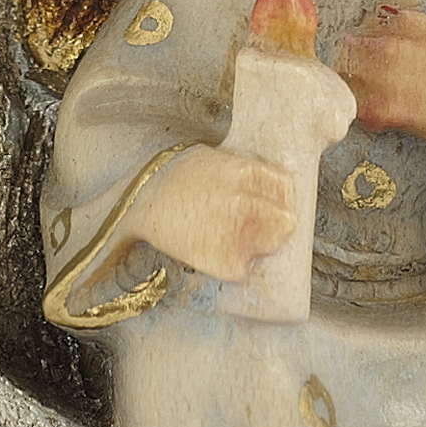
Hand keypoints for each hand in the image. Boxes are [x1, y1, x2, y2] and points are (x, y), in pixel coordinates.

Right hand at [123, 146, 297, 282]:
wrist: (140, 202)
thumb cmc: (175, 178)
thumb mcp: (210, 158)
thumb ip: (240, 167)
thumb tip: (269, 178)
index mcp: (243, 173)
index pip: (285, 188)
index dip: (284, 197)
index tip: (280, 203)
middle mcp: (243, 202)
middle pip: (285, 221)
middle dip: (278, 224)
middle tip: (266, 226)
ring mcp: (233, 234)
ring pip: (269, 246)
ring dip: (260, 244)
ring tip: (240, 239)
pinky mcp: (222, 262)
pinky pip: (243, 268)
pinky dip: (236, 264)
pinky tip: (221, 251)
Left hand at [338, 4, 425, 143]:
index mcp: (415, 27)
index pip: (383, 21)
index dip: (375, 27)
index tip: (370, 33)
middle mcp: (399, 51)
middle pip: (360, 46)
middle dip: (352, 49)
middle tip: (346, 52)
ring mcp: (396, 82)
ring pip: (358, 76)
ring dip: (350, 76)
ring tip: (348, 78)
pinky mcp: (400, 112)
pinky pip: (369, 108)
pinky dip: (362, 107)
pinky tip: (363, 107)